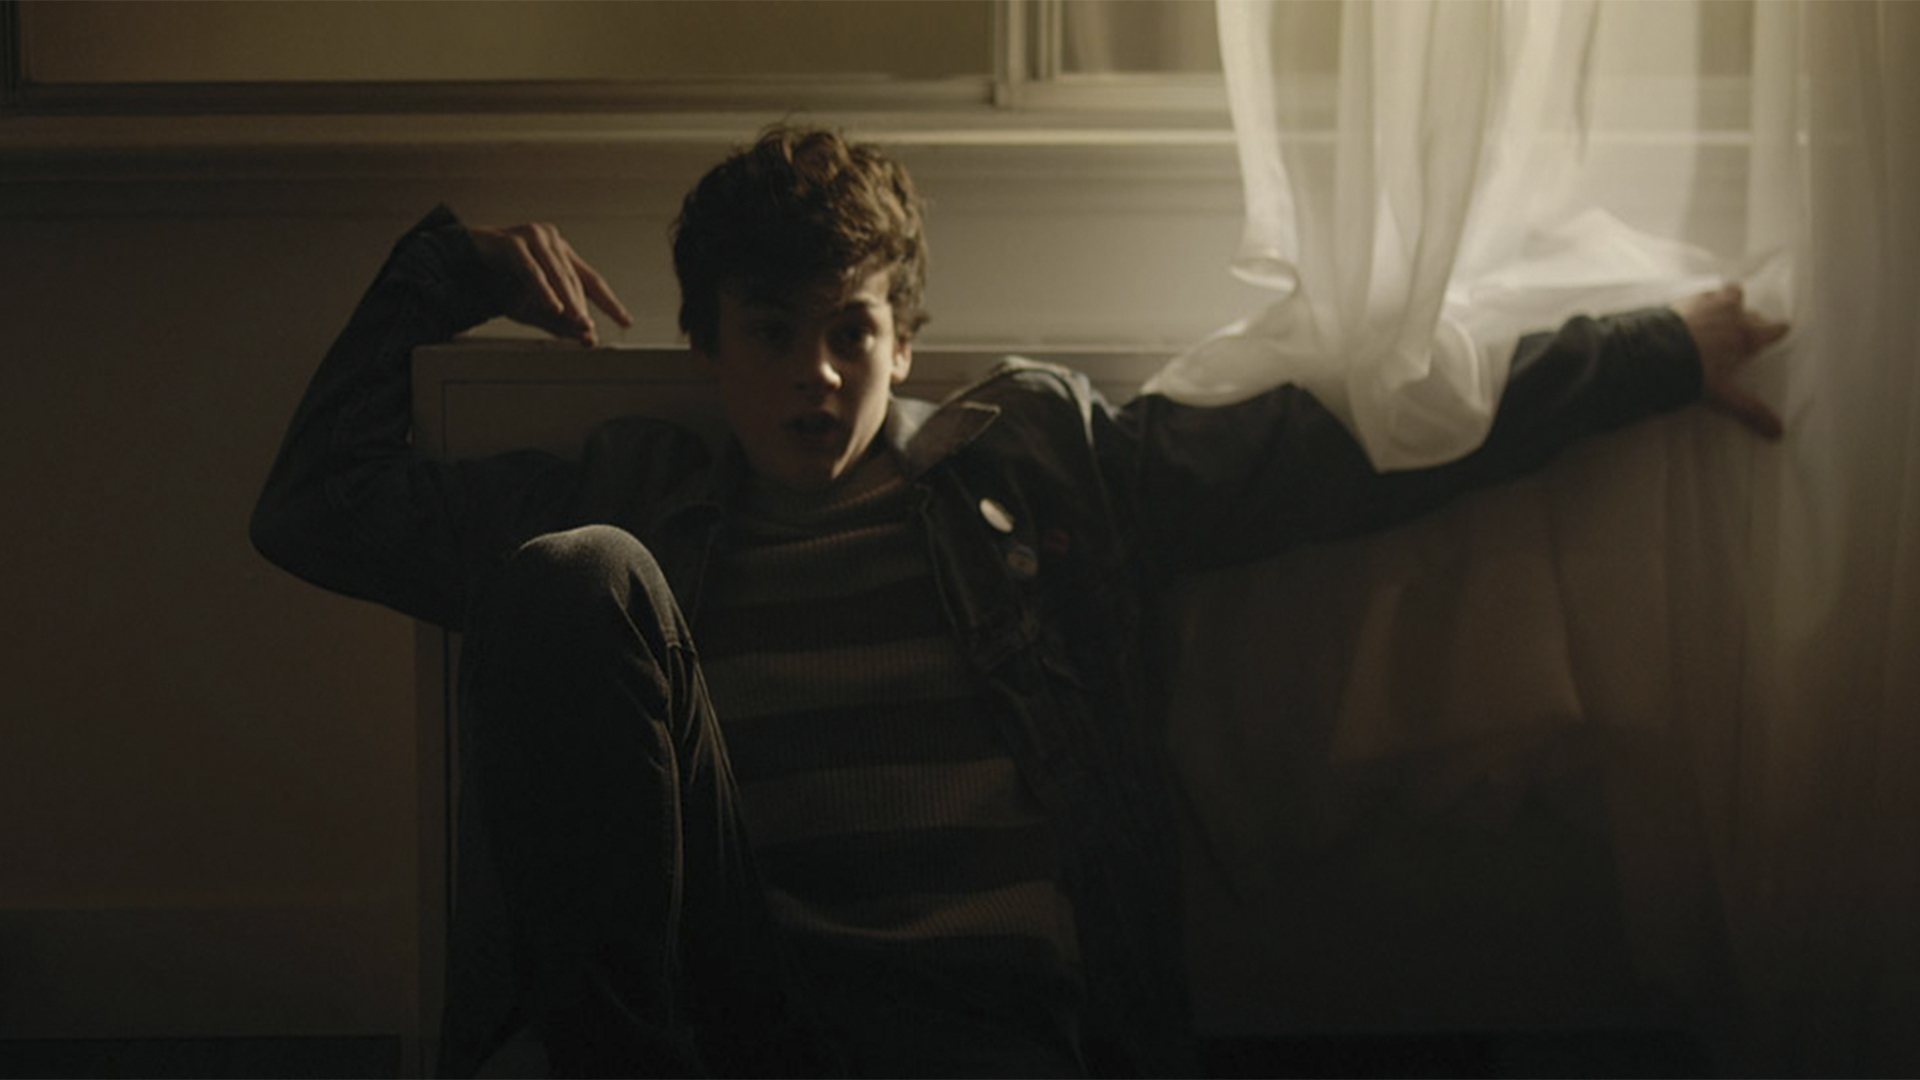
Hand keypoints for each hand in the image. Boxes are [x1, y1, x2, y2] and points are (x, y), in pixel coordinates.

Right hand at [468, 222, 632, 344]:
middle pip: (574, 280)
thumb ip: (558, 321)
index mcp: (561, 254)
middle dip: (583, 308)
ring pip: (557, 274)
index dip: (609, 303)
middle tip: (590, 330)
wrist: (460, 264)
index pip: (591, 281)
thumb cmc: (498, 283)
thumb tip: (586, 338)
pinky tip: (554, 306)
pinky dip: (543, 291)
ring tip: (579, 322)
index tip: (625, 322)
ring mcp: (533, 237)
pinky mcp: (513, 242)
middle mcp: (552, 241)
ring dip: (568, 301)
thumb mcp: (532, 308)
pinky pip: (532, 271)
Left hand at [1672, 283, 1789, 439]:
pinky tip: (1693, 311)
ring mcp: (1708, 303)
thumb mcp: (1723, 395)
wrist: (1652, 353)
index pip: (1773, 329)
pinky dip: (1703, 300)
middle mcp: (1732, 314)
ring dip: (1730, 301)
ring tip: (1723, 313)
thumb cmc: (1692, 373)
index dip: (1777, 331)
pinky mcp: (1685, 300)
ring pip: (1730, 293)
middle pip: (1752, 313)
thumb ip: (1750, 410)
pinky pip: (1702, 293)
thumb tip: (1778, 432)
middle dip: (1752, 320)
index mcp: (1746, 335)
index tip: (1782, 330)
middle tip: (1745, 333)